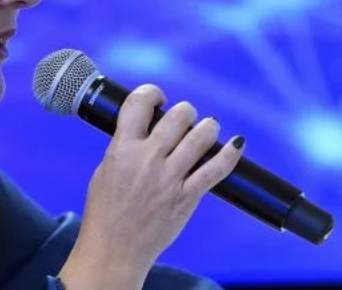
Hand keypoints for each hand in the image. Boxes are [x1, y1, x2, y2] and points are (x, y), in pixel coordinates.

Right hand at [58, 84, 244, 289]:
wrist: (114, 249)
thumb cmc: (106, 211)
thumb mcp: (105, 169)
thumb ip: (124, 145)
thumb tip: (146, 125)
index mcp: (122, 149)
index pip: (139, 103)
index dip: (152, 92)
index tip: (158, 98)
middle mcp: (148, 159)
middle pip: (179, 116)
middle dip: (185, 112)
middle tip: (184, 119)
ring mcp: (170, 178)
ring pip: (201, 136)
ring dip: (208, 127)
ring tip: (207, 129)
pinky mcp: (187, 197)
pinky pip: (216, 170)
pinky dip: (230, 154)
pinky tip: (235, 144)